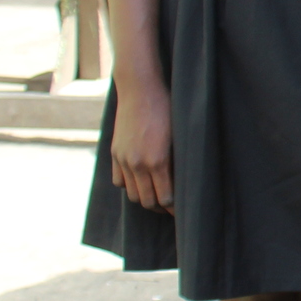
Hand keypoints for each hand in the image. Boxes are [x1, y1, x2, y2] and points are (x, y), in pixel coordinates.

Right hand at [110, 76, 175, 212]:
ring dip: (145, 199)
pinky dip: (130, 186)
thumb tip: (185, 181)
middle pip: (147, 201)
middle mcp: (137, 164)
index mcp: (157, 161)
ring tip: (158, 198)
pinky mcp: (115, 153)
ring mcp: (123, 159)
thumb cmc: (168, 109)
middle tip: (173, 209)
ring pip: (132, 194)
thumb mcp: (179, 135)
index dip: (175, 208)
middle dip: (161, 208)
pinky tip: (142, 183)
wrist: (141, 90)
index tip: (184, 211)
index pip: (166, 197)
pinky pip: (119, 181)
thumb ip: (178, 161)